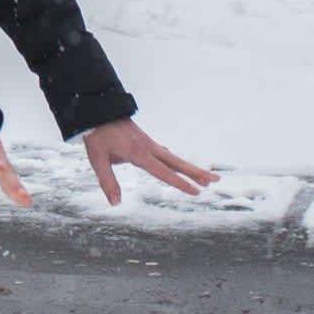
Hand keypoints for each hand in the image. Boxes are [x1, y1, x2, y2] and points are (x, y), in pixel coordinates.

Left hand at [82, 118, 218, 205]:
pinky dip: (175, 161)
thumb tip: (115, 203)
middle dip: (197, 172)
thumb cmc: (97, 134)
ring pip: (173, 157)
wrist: (98, 110)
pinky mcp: (144, 141)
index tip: (197, 191)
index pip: (164, 172)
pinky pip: (164, 153)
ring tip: (204, 178)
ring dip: (189, 167)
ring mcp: (148, 143)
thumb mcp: (97, 159)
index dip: (180, 183)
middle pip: (177, 162)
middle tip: (215, 180)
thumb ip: (107, 181)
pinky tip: (176, 164)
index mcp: (139, 153)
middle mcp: (148, 148)